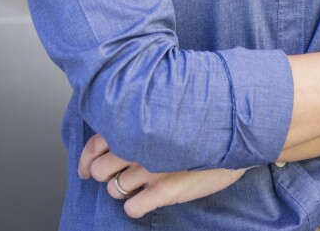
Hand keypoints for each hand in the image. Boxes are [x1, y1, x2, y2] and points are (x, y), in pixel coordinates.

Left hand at [78, 134, 245, 218]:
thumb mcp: (167, 111)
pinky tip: (147, 197)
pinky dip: (135, 206)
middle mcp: (140, 145)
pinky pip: (132, 208)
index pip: (94, 144)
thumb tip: (116, 129)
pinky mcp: (165, 190)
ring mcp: (151, 168)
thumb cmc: (199, 120)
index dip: (86, 159)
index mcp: (137, 123)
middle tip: (117, 174)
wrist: (233, 133)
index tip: (87, 166)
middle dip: (104, 175)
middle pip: (100, 170)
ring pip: (114, 190)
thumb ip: (141, 118)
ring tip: (139, 184)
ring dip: (121, 189)